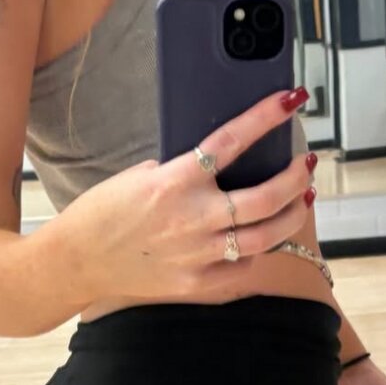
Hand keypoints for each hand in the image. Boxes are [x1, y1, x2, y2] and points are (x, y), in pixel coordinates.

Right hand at [61, 87, 317, 305]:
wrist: (78, 262)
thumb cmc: (105, 213)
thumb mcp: (141, 175)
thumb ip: (183, 170)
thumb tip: (223, 162)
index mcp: (174, 181)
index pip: (231, 141)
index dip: (266, 117)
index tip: (291, 100)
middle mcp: (192, 219)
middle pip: (265, 198)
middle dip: (295, 177)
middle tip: (307, 164)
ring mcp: (198, 255)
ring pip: (265, 236)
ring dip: (293, 214)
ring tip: (303, 198)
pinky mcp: (197, 284)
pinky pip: (242, 266)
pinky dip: (256, 250)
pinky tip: (263, 236)